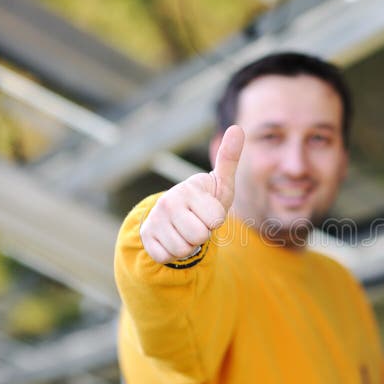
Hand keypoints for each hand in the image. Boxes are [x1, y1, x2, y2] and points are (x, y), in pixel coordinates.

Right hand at [140, 125, 244, 263]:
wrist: (175, 217)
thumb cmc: (204, 200)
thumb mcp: (220, 183)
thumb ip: (229, 158)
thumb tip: (238, 127)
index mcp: (188, 188)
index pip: (215, 219)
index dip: (216, 219)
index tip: (208, 211)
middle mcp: (168, 202)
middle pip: (200, 235)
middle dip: (203, 234)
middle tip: (197, 222)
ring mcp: (154, 220)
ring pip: (183, 248)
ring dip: (189, 245)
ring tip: (186, 231)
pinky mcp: (145, 238)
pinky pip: (166, 256)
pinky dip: (173, 253)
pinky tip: (172, 239)